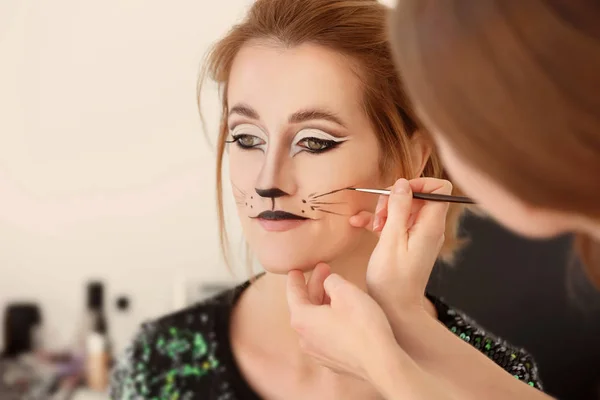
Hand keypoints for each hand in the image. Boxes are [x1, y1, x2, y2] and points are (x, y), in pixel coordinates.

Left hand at [286, 263, 396, 379]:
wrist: (381, 363)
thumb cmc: (362, 325)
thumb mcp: (346, 291)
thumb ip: (331, 281)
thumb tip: (329, 283)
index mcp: (302, 319)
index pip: (293, 293)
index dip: (295, 279)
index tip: (296, 270)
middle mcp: (304, 338)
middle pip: (305, 306)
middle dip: (315, 287)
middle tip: (326, 270)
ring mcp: (318, 352)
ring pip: (315, 321)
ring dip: (323, 303)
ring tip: (335, 290)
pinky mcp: (332, 361)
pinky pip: (325, 335)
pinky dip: (329, 321)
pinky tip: (342, 314)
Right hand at [350, 178, 450, 317]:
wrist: (395, 308)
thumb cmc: (393, 279)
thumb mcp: (391, 239)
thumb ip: (398, 208)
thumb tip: (403, 183)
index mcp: (430, 225)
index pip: (439, 188)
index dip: (418, 184)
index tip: (397, 193)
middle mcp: (428, 228)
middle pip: (417, 196)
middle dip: (395, 198)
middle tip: (380, 214)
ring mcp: (418, 236)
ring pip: (403, 209)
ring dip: (384, 211)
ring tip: (372, 226)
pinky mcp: (407, 243)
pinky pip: (396, 223)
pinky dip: (380, 222)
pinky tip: (359, 224)